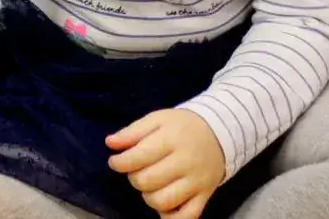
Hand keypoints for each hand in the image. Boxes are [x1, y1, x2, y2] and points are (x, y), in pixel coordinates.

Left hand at [107, 109, 224, 218]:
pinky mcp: (204, 196)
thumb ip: (132, 131)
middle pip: (147, 181)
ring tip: (150, 185)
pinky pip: (187, 216)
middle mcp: (185, 161)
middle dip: (135, 178)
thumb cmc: (181, 126)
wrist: (218, 133)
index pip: (138, 157)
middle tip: (137, 170)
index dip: (120, 163)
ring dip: (149, 197)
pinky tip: (163, 208)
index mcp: (171, 139)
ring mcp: (196, 181)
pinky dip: (171, 217)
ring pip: (163, 201)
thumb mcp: (157, 119)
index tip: (116, 162)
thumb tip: (110, 143)